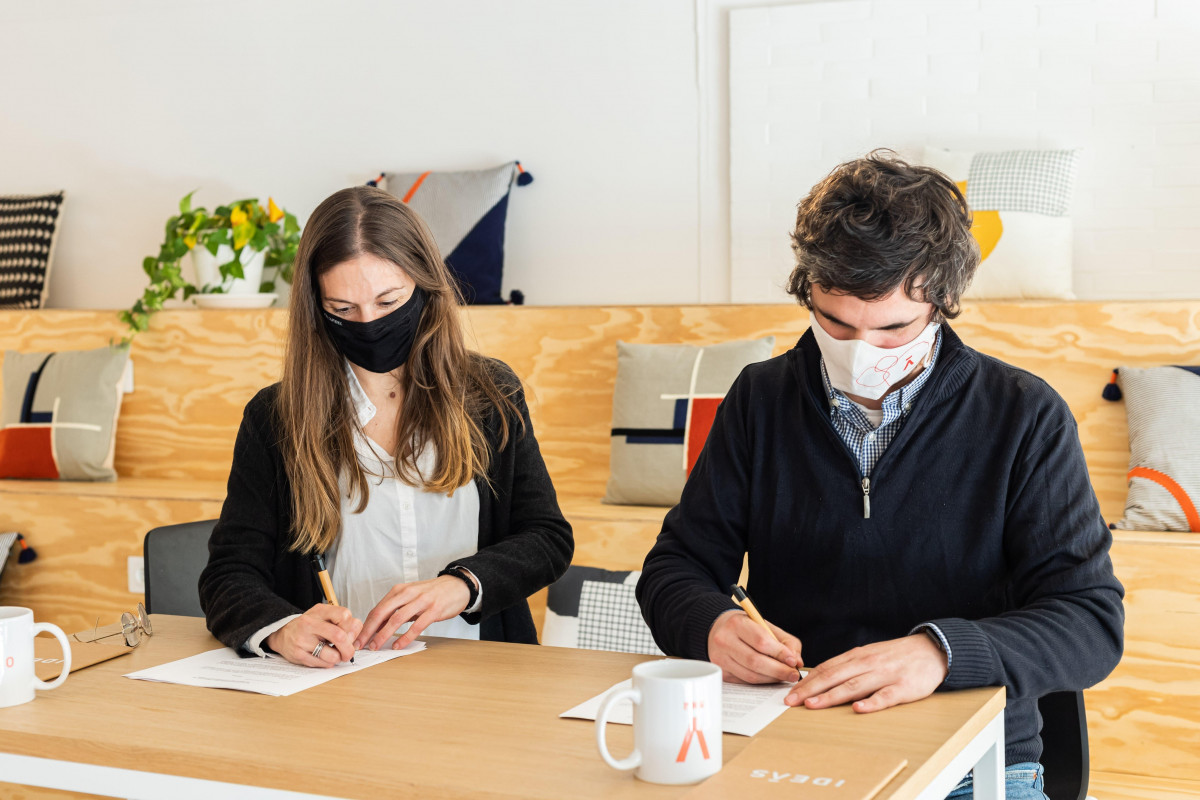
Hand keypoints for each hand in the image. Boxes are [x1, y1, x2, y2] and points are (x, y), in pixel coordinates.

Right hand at [266, 603, 361, 667]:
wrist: (282, 635)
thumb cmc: (309, 627)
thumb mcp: (323, 617)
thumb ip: (341, 623)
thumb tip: (355, 637)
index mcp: (319, 611)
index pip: (344, 615)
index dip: (352, 628)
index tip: (350, 635)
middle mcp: (309, 623)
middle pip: (339, 636)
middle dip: (349, 649)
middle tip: (349, 653)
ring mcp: (303, 639)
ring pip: (332, 654)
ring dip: (338, 658)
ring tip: (335, 655)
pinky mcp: (299, 654)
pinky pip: (322, 663)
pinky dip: (328, 663)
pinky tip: (324, 658)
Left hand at [355, 575, 470, 650]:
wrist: (457, 586)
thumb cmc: (431, 594)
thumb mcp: (410, 597)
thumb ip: (396, 609)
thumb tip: (377, 627)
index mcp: (399, 591)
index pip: (377, 609)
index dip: (365, 625)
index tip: (357, 638)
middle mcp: (408, 593)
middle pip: (382, 612)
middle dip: (368, 630)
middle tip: (360, 645)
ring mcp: (421, 601)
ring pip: (397, 619)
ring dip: (383, 635)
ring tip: (375, 647)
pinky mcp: (434, 609)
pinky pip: (417, 625)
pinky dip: (405, 637)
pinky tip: (398, 646)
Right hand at [707, 609, 802, 683]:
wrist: (720, 630)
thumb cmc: (747, 628)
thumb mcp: (767, 626)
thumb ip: (786, 642)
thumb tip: (797, 662)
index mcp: (737, 623)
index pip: (761, 641)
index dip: (779, 653)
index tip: (793, 661)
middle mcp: (724, 640)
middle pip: (755, 661)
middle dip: (778, 670)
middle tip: (793, 674)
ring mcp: (720, 657)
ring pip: (750, 675)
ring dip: (771, 678)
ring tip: (784, 676)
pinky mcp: (721, 671)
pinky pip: (745, 681)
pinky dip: (761, 681)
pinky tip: (769, 677)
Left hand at [785, 633, 948, 712]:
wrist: (931, 650)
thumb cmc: (895, 656)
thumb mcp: (868, 655)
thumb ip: (847, 666)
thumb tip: (820, 679)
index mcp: (857, 656)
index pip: (826, 668)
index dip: (806, 681)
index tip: (789, 693)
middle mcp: (867, 663)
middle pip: (834, 676)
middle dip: (809, 689)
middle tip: (790, 701)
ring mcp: (885, 675)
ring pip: (854, 686)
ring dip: (831, 696)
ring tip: (812, 705)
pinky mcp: (903, 687)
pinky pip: (885, 696)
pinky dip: (871, 703)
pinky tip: (858, 709)